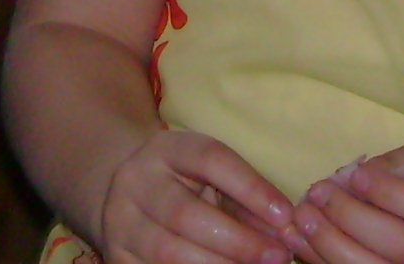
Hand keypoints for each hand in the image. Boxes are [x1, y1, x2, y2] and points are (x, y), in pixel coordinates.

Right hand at [99, 128, 300, 263]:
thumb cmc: (186, 186)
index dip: (251, 188)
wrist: (129, 198)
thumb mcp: (214, 180)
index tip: (286, 215)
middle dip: (238, 242)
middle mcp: (135, 181)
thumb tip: (287, 232)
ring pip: (169, 252)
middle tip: (278, 257)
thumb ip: (248, 201)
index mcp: (166, 150)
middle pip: (185, 213)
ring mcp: (120, 222)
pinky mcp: (116, 258)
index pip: (210, 160)